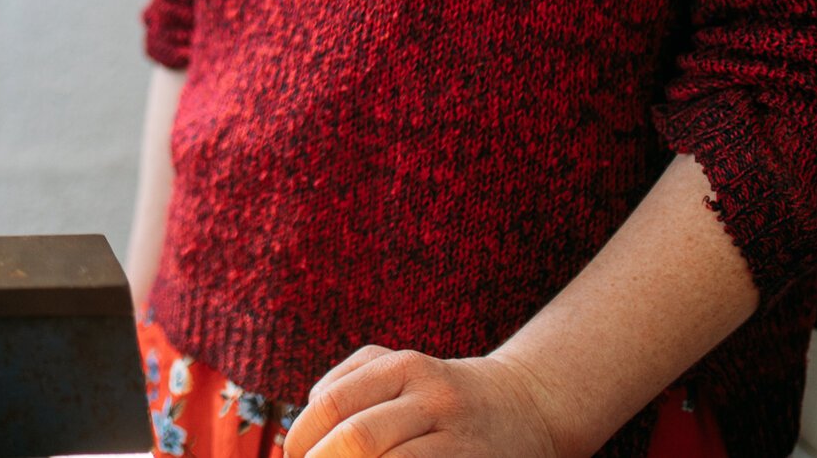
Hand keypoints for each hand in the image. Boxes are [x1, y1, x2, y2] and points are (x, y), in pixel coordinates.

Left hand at [284, 347, 564, 457]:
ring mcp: (457, 437)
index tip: (292, 455)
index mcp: (403, 367)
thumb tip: (301, 428)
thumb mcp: (396, 371)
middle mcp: (432, 397)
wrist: (524, 408)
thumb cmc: (439, 394)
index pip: (332, 403)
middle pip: (357, 438)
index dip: (303, 436)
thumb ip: (346, 385)